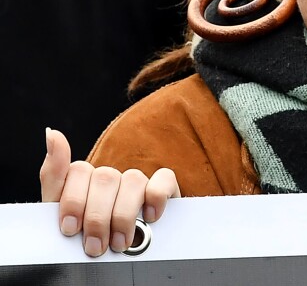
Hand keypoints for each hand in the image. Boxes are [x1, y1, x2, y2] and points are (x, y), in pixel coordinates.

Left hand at [40, 129, 179, 256]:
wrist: (117, 261)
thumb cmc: (87, 237)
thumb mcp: (59, 214)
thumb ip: (54, 174)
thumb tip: (52, 133)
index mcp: (84, 179)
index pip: (78, 170)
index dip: (74, 200)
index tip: (70, 229)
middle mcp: (110, 176)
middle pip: (105, 178)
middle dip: (97, 217)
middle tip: (95, 247)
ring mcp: (137, 180)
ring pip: (133, 180)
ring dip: (124, 215)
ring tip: (119, 243)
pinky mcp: (164, 187)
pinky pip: (164, 178)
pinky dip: (156, 197)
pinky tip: (149, 217)